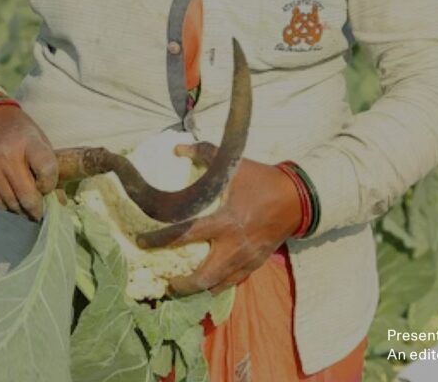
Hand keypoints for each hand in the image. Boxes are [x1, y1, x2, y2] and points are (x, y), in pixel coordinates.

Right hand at [0, 105, 58, 221]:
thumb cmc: (18, 130)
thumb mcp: (38, 138)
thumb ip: (49, 165)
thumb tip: (60, 200)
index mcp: (27, 142)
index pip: (46, 171)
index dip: (50, 183)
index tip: (49, 186)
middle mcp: (6, 157)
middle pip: (27, 195)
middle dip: (38, 210)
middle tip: (42, 214)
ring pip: (11, 203)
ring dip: (23, 211)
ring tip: (30, 211)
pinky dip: (9, 206)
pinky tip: (15, 203)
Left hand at [136, 145, 302, 296]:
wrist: (296, 197)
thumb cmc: (262, 180)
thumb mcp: (234, 164)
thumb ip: (205, 153)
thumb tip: (177, 148)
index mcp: (225, 221)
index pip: (185, 235)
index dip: (159, 241)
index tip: (141, 243)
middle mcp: (233, 245)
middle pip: (201, 277)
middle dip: (180, 284)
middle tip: (166, 280)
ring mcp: (245, 258)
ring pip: (216, 285)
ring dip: (197, 288)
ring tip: (183, 285)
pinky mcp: (255, 263)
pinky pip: (233, 283)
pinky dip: (218, 284)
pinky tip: (209, 282)